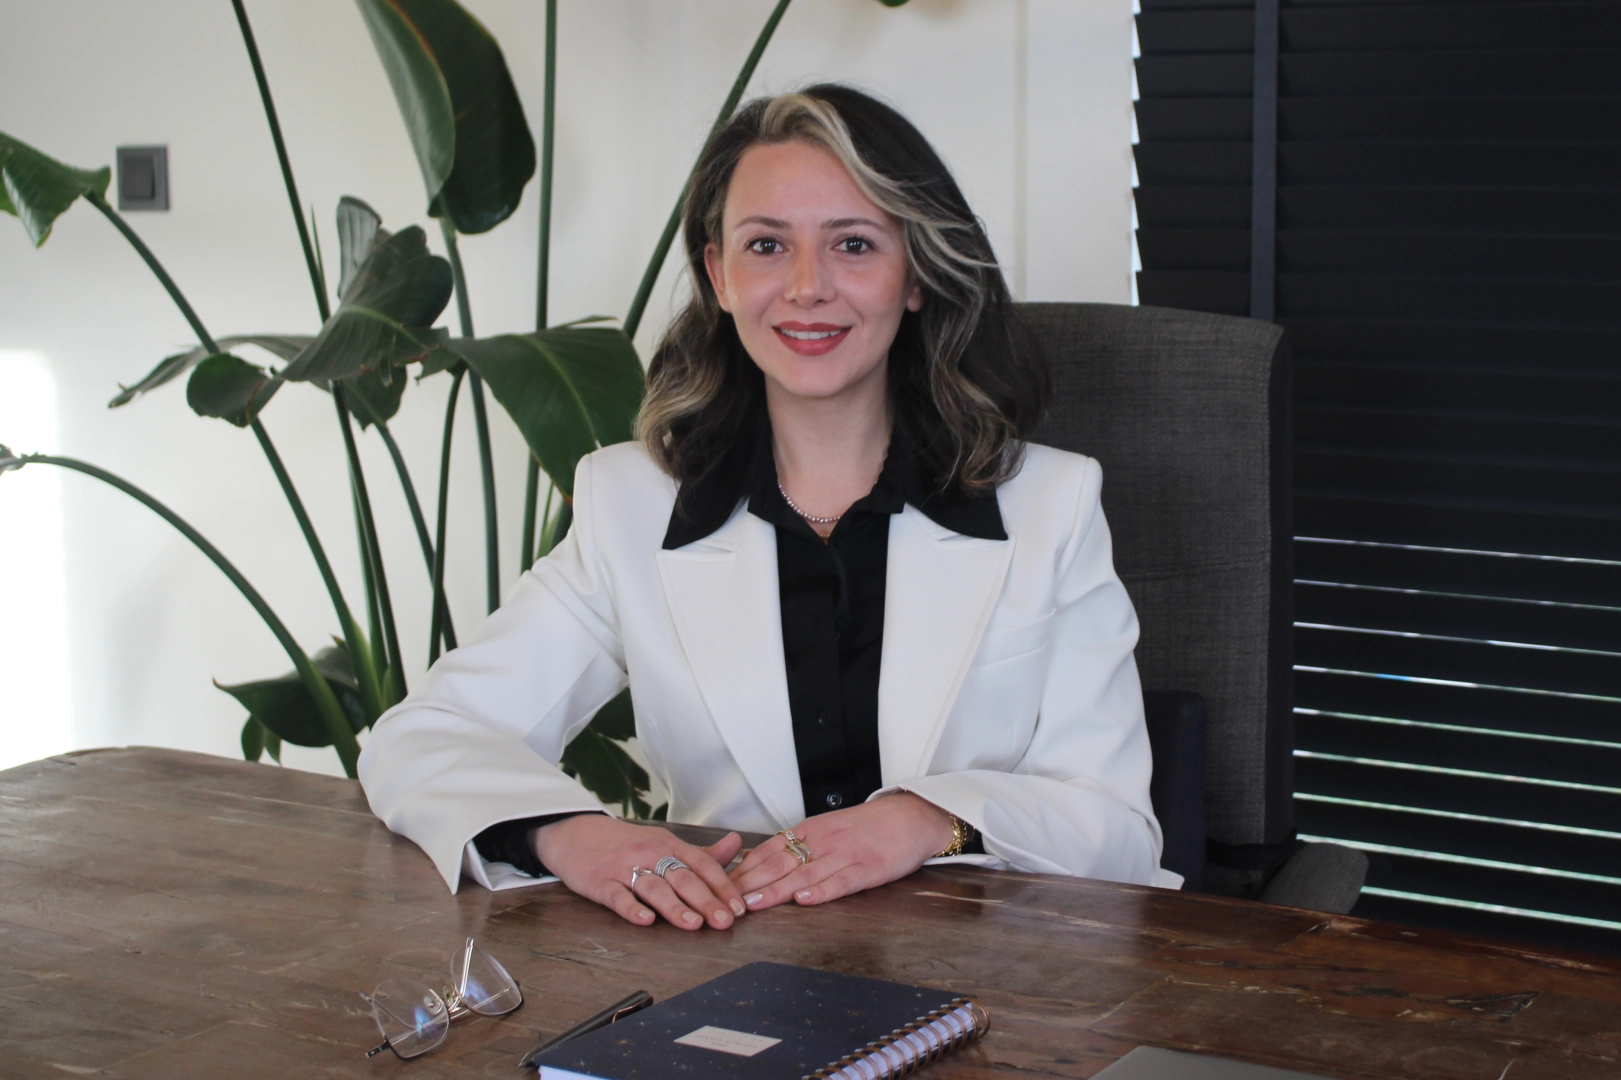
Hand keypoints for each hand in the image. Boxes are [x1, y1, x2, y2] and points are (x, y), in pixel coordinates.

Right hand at [532, 815, 746, 930]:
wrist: (576, 832)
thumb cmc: (626, 843)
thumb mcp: (665, 843)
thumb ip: (702, 852)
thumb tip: (737, 844)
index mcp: (670, 845)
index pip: (702, 864)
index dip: (723, 886)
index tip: (740, 907)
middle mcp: (650, 853)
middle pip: (683, 878)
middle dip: (707, 900)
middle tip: (725, 921)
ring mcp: (625, 867)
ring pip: (654, 887)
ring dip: (675, 906)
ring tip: (694, 924)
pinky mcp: (601, 882)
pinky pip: (618, 896)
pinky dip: (631, 909)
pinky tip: (645, 921)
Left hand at [728, 793, 955, 910]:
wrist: (912, 816)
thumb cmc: (870, 826)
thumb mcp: (828, 829)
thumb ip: (797, 845)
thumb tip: (760, 859)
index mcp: (811, 830)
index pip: (769, 850)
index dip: (743, 869)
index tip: (719, 884)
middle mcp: (823, 841)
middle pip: (779, 863)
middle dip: (749, 882)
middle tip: (724, 899)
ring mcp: (845, 855)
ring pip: (804, 874)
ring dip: (775, 890)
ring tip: (752, 904)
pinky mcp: (868, 868)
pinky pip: (841, 881)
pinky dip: (821, 892)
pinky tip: (803, 900)